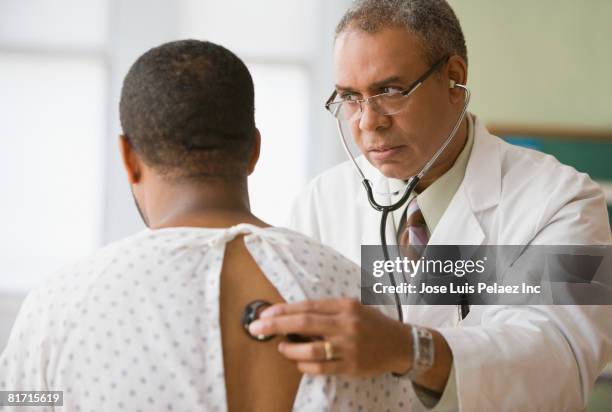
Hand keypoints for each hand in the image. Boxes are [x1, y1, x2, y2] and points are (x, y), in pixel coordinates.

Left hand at [248, 298, 412, 376]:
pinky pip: (321, 368)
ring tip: (281, 346)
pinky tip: (298, 361)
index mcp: (345, 306)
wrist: (399, 344)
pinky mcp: (351, 366)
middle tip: (256, 328)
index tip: (264, 314)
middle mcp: (347, 325)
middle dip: (276, 325)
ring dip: (290, 349)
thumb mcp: (351, 307)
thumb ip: (325, 310)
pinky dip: (304, 365)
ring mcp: (349, 347)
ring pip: (311, 350)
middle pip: (304, 323)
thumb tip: (291, 315)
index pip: (308, 306)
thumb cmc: (370, 323)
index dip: (283, 310)